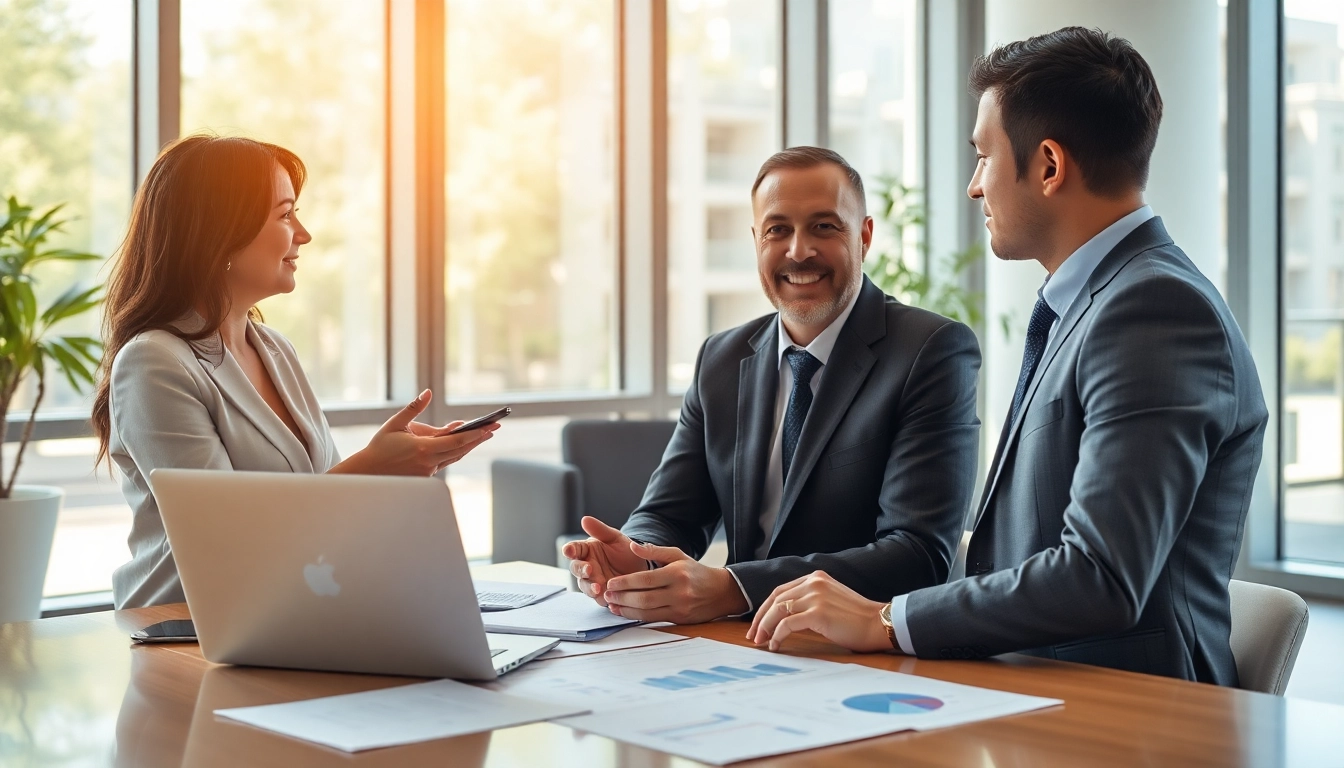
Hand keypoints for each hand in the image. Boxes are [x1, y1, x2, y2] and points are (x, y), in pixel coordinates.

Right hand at [332, 390, 496, 475]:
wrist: (368, 472)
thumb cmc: (380, 446)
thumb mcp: (395, 423)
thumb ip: (414, 407)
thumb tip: (428, 392)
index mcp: (423, 449)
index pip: (457, 441)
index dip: (475, 435)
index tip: (489, 428)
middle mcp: (429, 462)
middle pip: (461, 449)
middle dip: (479, 438)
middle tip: (495, 428)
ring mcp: (428, 471)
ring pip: (455, 457)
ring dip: (470, 445)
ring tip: (485, 434)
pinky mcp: (426, 475)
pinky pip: (446, 461)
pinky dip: (456, 451)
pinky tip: (465, 443)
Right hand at [563, 517, 647, 605]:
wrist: (641, 567)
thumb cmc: (625, 550)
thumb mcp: (615, 538)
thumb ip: (600, 530)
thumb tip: (584, 519)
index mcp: (587, 550)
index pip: (574, 549)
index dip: (570, 550)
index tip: (569, 550)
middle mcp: (587, 566)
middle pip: (576, 569)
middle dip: (581, 570)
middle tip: (589, 570)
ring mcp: (593, 582)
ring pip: (585, 586)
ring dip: (590, 587)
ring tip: (598, 588)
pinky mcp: (602, 595)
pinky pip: (598, 599)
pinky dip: (602, 599)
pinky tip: (608, 599)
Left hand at [602, 541, 747, 623]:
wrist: (721, 592)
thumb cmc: (696, 571)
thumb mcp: (677, 555)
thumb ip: (653, 551)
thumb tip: (632, 547)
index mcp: (677, 573)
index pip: (646, 579)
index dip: (626, 582)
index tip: (611, 582)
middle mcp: (679, 592)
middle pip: (644, 598)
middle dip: (622, 598)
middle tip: (606, 594)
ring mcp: (680, 608)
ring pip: (647, 612)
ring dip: (626, 610)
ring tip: (611, 605)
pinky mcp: (680, 619)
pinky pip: (654, 619)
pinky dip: (637, 617)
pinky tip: (625, 612)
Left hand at [747, 570, 891, 652]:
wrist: (879, 623)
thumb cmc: (858, 619)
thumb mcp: (831, 601)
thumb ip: (811, 601)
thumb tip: (786, 618)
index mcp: (816, 578)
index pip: (781, 591)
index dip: (766, 608)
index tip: (758, 624)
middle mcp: (814, 583)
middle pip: (775, 599)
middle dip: (761, 619)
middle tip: (753, 636)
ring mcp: (816, 596)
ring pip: (778, 611)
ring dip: (765, 628)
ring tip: (761, 642)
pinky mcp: (818, 613)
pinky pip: (787, 624)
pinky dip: (777, 635)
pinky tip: (776, 645)